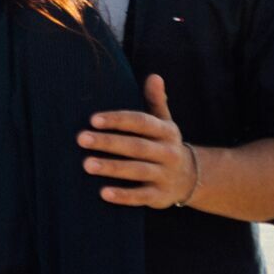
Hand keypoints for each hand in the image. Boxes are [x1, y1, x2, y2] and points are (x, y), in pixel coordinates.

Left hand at [79, 73, 198, 208]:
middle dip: (108, 142)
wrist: (192, 177)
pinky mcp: (160, 196)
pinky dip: (124, 196)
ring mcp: (165, 175)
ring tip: (87, 164)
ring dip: (112, 168)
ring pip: (137, 171)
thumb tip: (154, 76)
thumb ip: (156, 101)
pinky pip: (142, 197)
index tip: (93, 119)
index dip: (118, 120)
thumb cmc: (164, 144)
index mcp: (165, 131)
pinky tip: (103, 193)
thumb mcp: (164, 122)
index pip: (141, 122)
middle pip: (136, 146)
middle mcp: (167, 152)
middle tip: (81, 138)